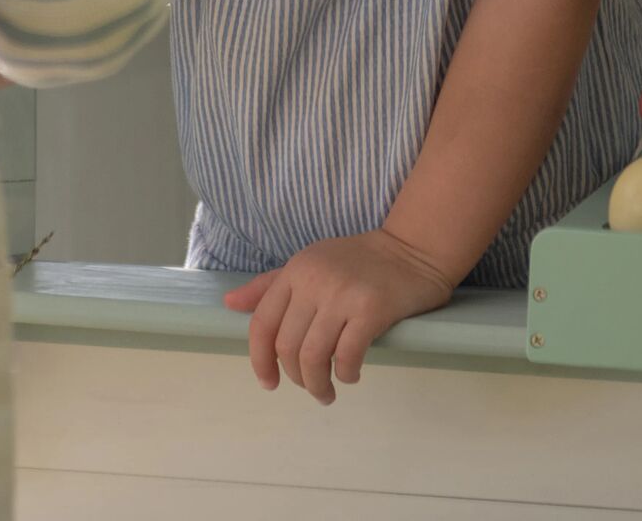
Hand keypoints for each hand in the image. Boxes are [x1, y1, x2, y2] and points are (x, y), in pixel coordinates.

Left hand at [220, 229, 454, 403]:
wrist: (411, 249)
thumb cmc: (358, 261)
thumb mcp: (309, 262)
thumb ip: (270, 285)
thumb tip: (230, 304)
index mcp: (296, 270)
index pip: (262, 324)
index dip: (259, 360)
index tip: (269, 383)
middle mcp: (314, 280)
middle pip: (287, 347)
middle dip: (295, 378)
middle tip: (311, 387)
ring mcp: (342, 295)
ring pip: (314, 357)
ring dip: (317, 385)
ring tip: (327, 392)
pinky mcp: (370, 309)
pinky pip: (347, 356)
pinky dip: (346, 374)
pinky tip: (351, 375)